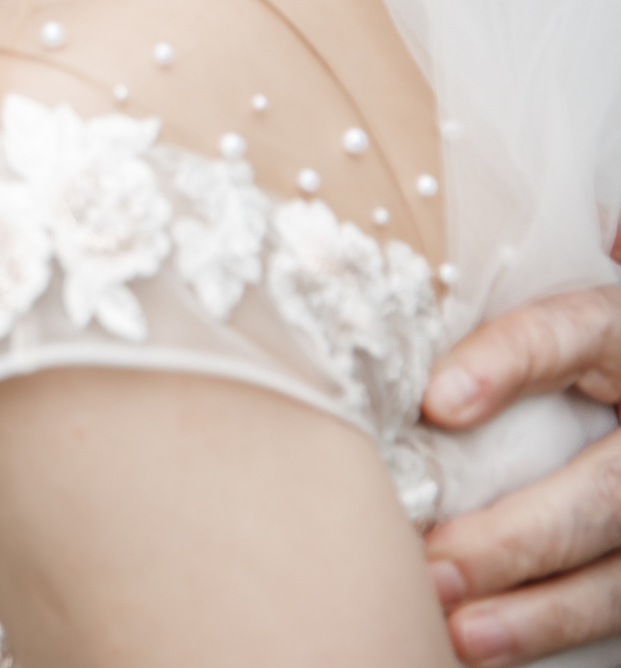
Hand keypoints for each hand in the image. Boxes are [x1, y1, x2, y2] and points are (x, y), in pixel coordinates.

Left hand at [424, 287, 620, 665]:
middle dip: (520, 535)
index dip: (512, 362)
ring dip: (540, 610)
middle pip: (607, 487)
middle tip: (431, 565)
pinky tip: (479, 645)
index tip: (437, 400)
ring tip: (456, 630)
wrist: (606, 398)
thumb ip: (480, 331)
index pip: (577, 332)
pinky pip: (619, 604)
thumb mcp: (536, 327)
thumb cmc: (541, 355)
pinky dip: (550, 629)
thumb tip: (357, 317)